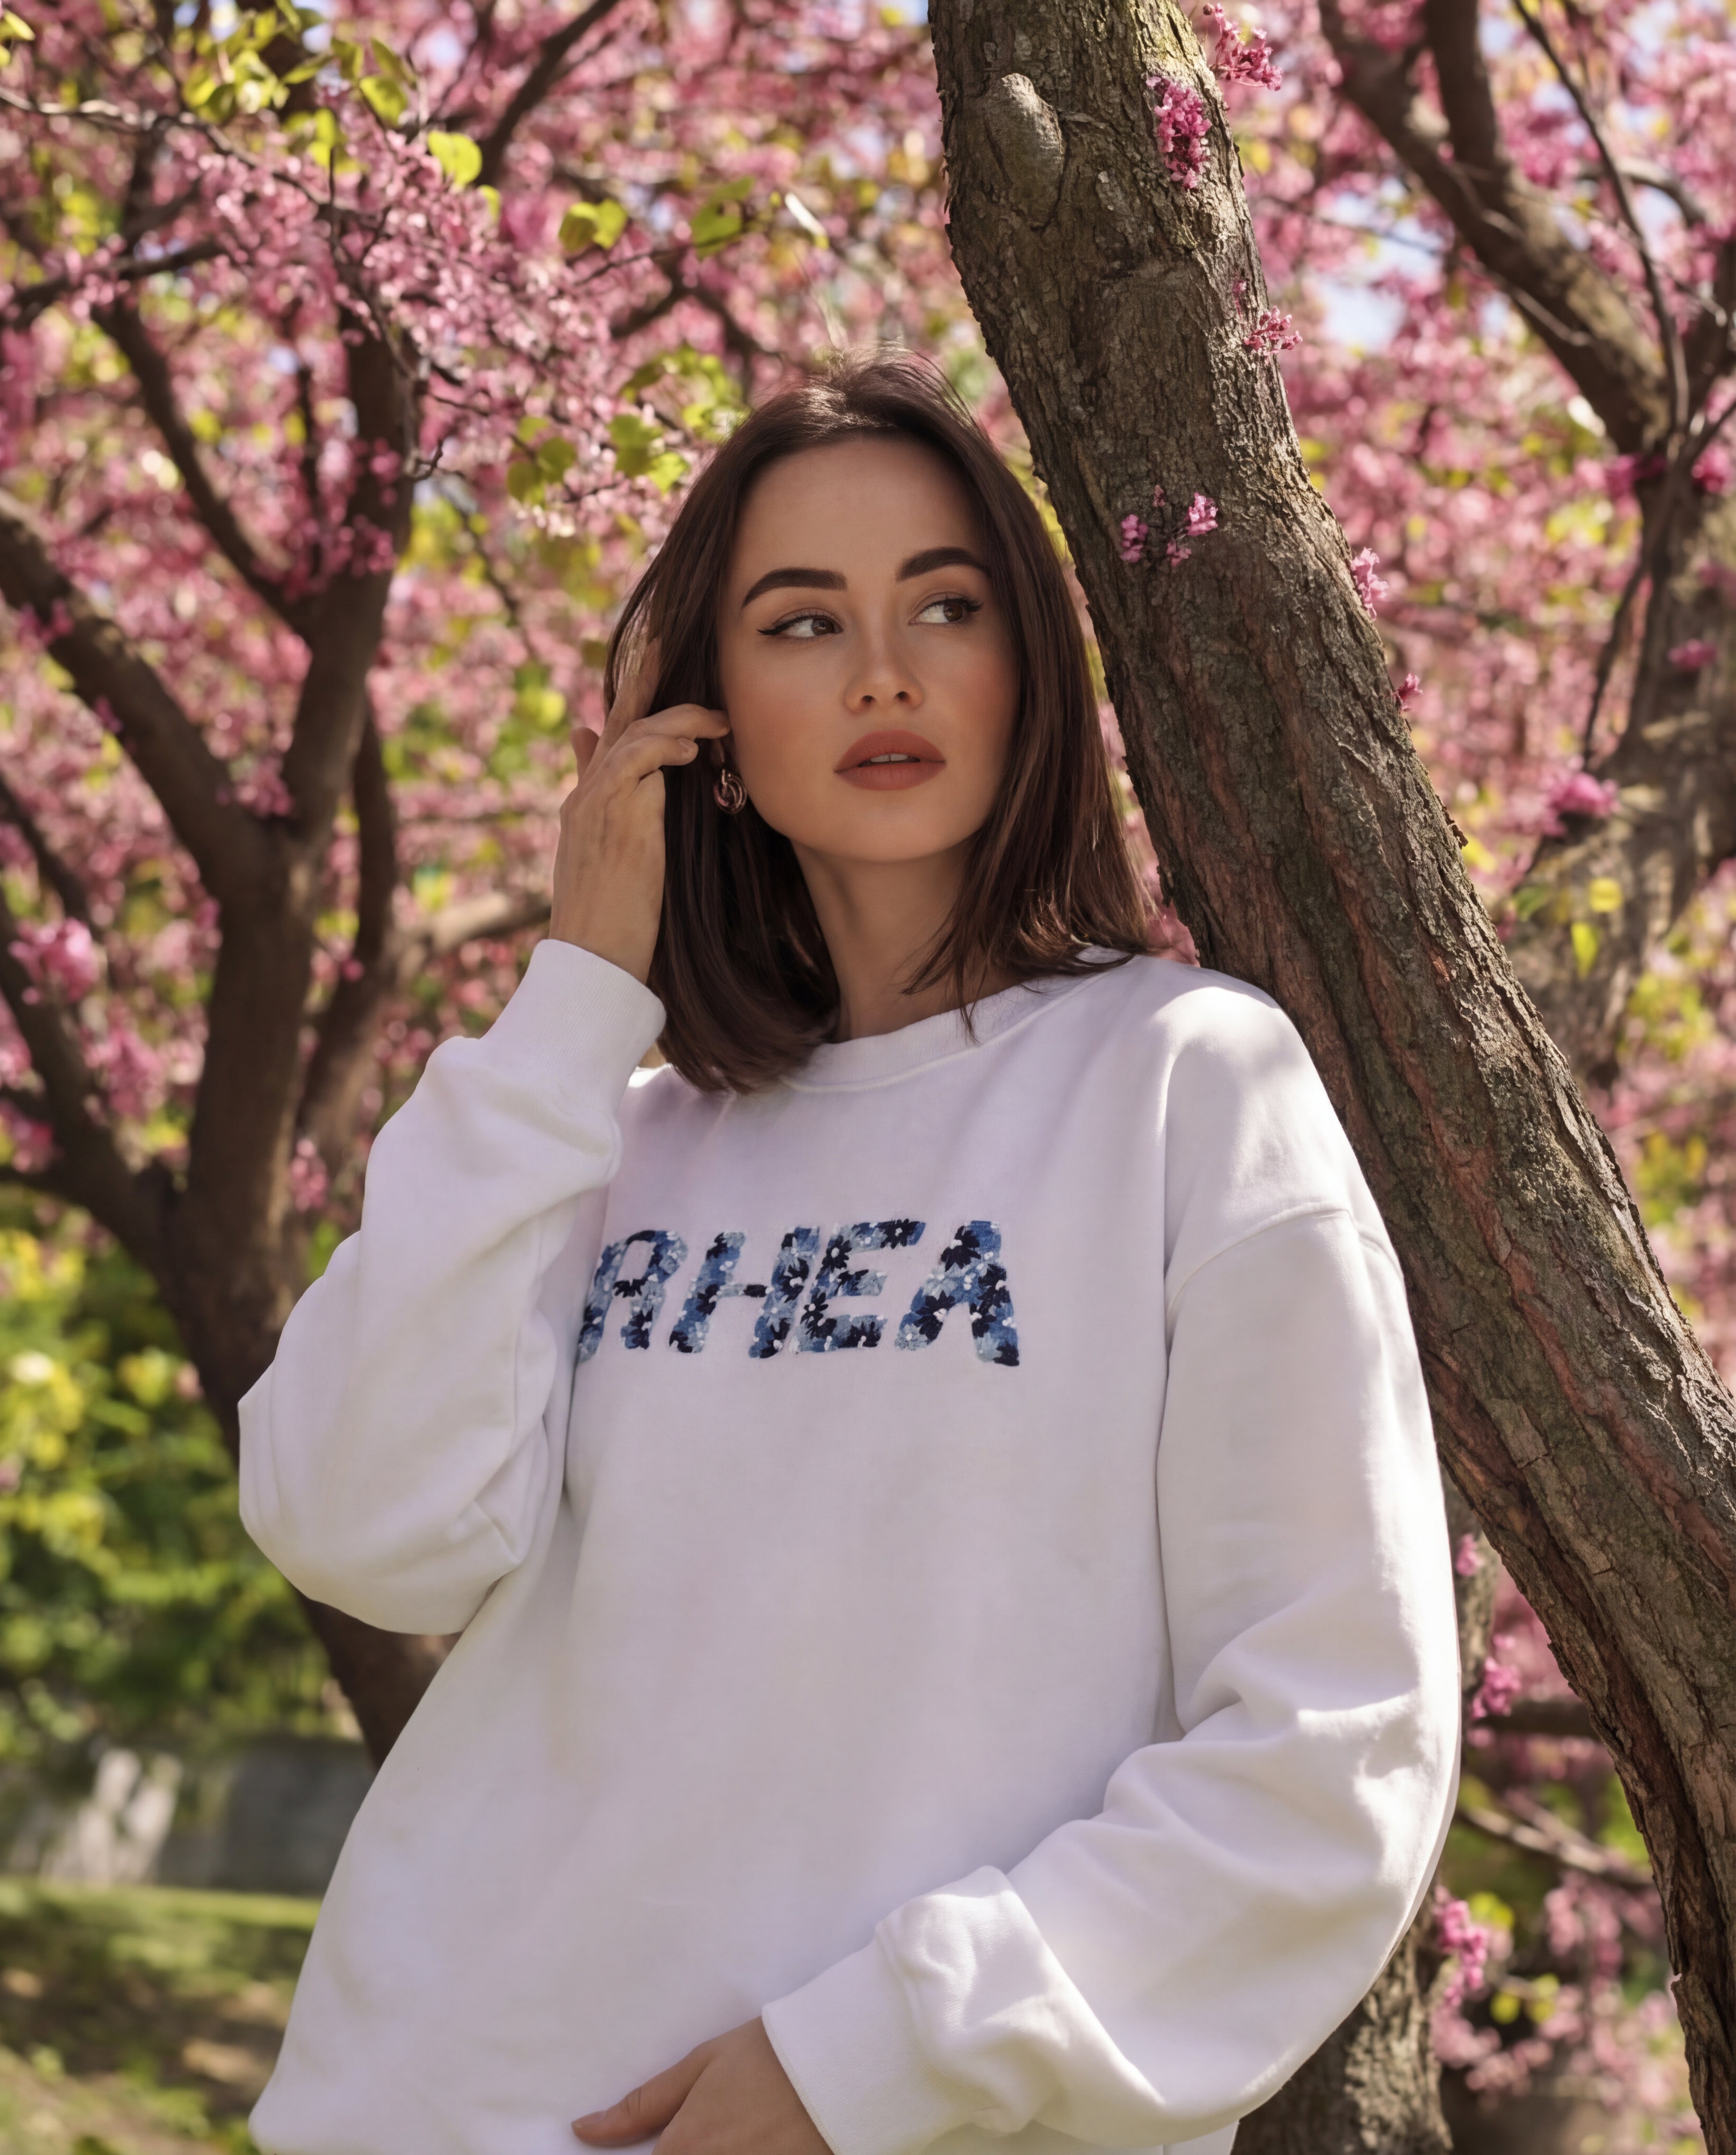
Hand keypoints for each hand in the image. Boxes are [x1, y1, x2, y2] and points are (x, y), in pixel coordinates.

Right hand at [549, 636, 728, 984]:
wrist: (593, 960)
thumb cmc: (613, 923)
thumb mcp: (617, 865)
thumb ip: (617, 819)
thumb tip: (615, 789)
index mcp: (588, 805)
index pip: (611, 740)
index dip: (633, 703)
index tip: (653, 669)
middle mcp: (586, 796)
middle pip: (616, 721)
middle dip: (641, 678)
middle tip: (665, 638)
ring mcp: (593, 801)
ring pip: (631, 734)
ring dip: (676, 718)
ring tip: (715, 717)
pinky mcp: (609, 812)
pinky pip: (637, 755)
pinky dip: (666, 742)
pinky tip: (696, 744)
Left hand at [571, 2017, 829, 2154]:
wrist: (840, 2061)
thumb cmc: (767, 2056)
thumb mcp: (701, 2066)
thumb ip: (642, 2105)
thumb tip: (585, 2129)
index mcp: (683, 2150)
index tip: (671, 2141)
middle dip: (686, 2152)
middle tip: (711, 2128)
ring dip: (715, 2153)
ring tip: (736, 2131)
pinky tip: (753, 2142)